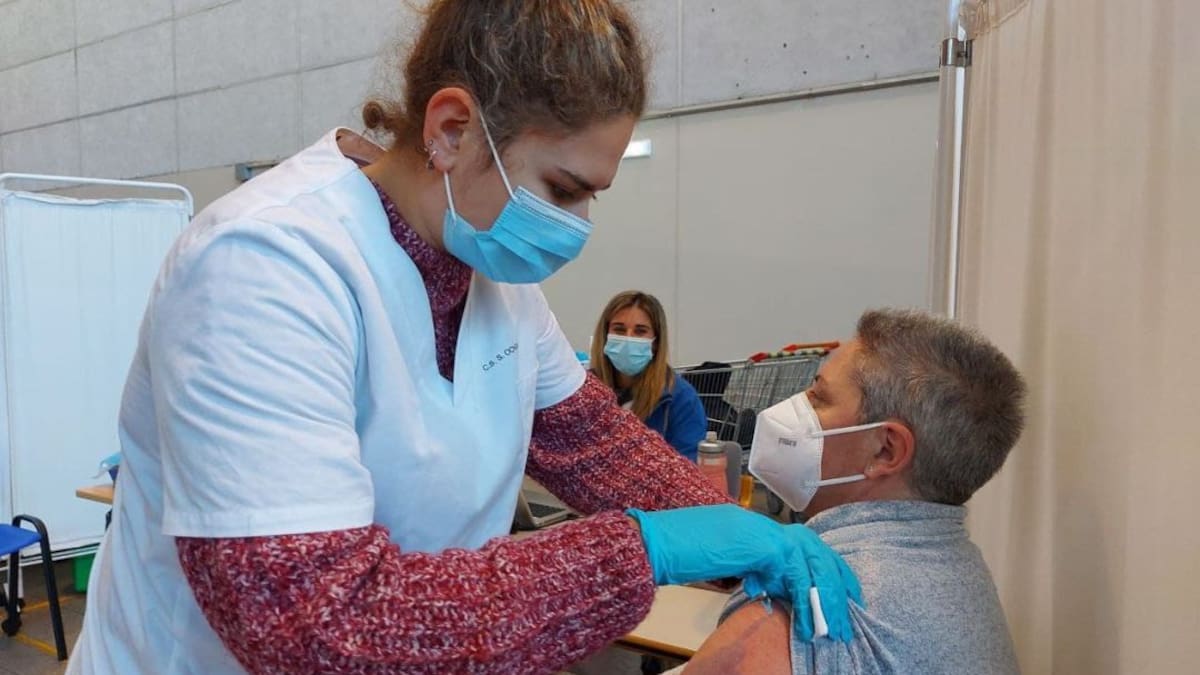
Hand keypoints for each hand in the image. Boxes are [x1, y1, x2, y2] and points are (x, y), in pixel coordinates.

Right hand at [627, 505, 861, 642]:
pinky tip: (806, 623)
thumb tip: (772, 589)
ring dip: (824, 598)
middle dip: (836, 586)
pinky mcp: (760, 544)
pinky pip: (793, 573)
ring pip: (811, 563)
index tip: (844, 596)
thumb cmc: (681, 550)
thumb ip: (754, 570)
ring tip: (831, 629)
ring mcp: (763, 532)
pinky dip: (804, 598)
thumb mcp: (726, 562)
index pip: (806, 548)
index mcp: (759, 529)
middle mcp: (766, 526)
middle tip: (847, 617)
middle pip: (817, 553)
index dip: (828, 571)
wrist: (657, 540)